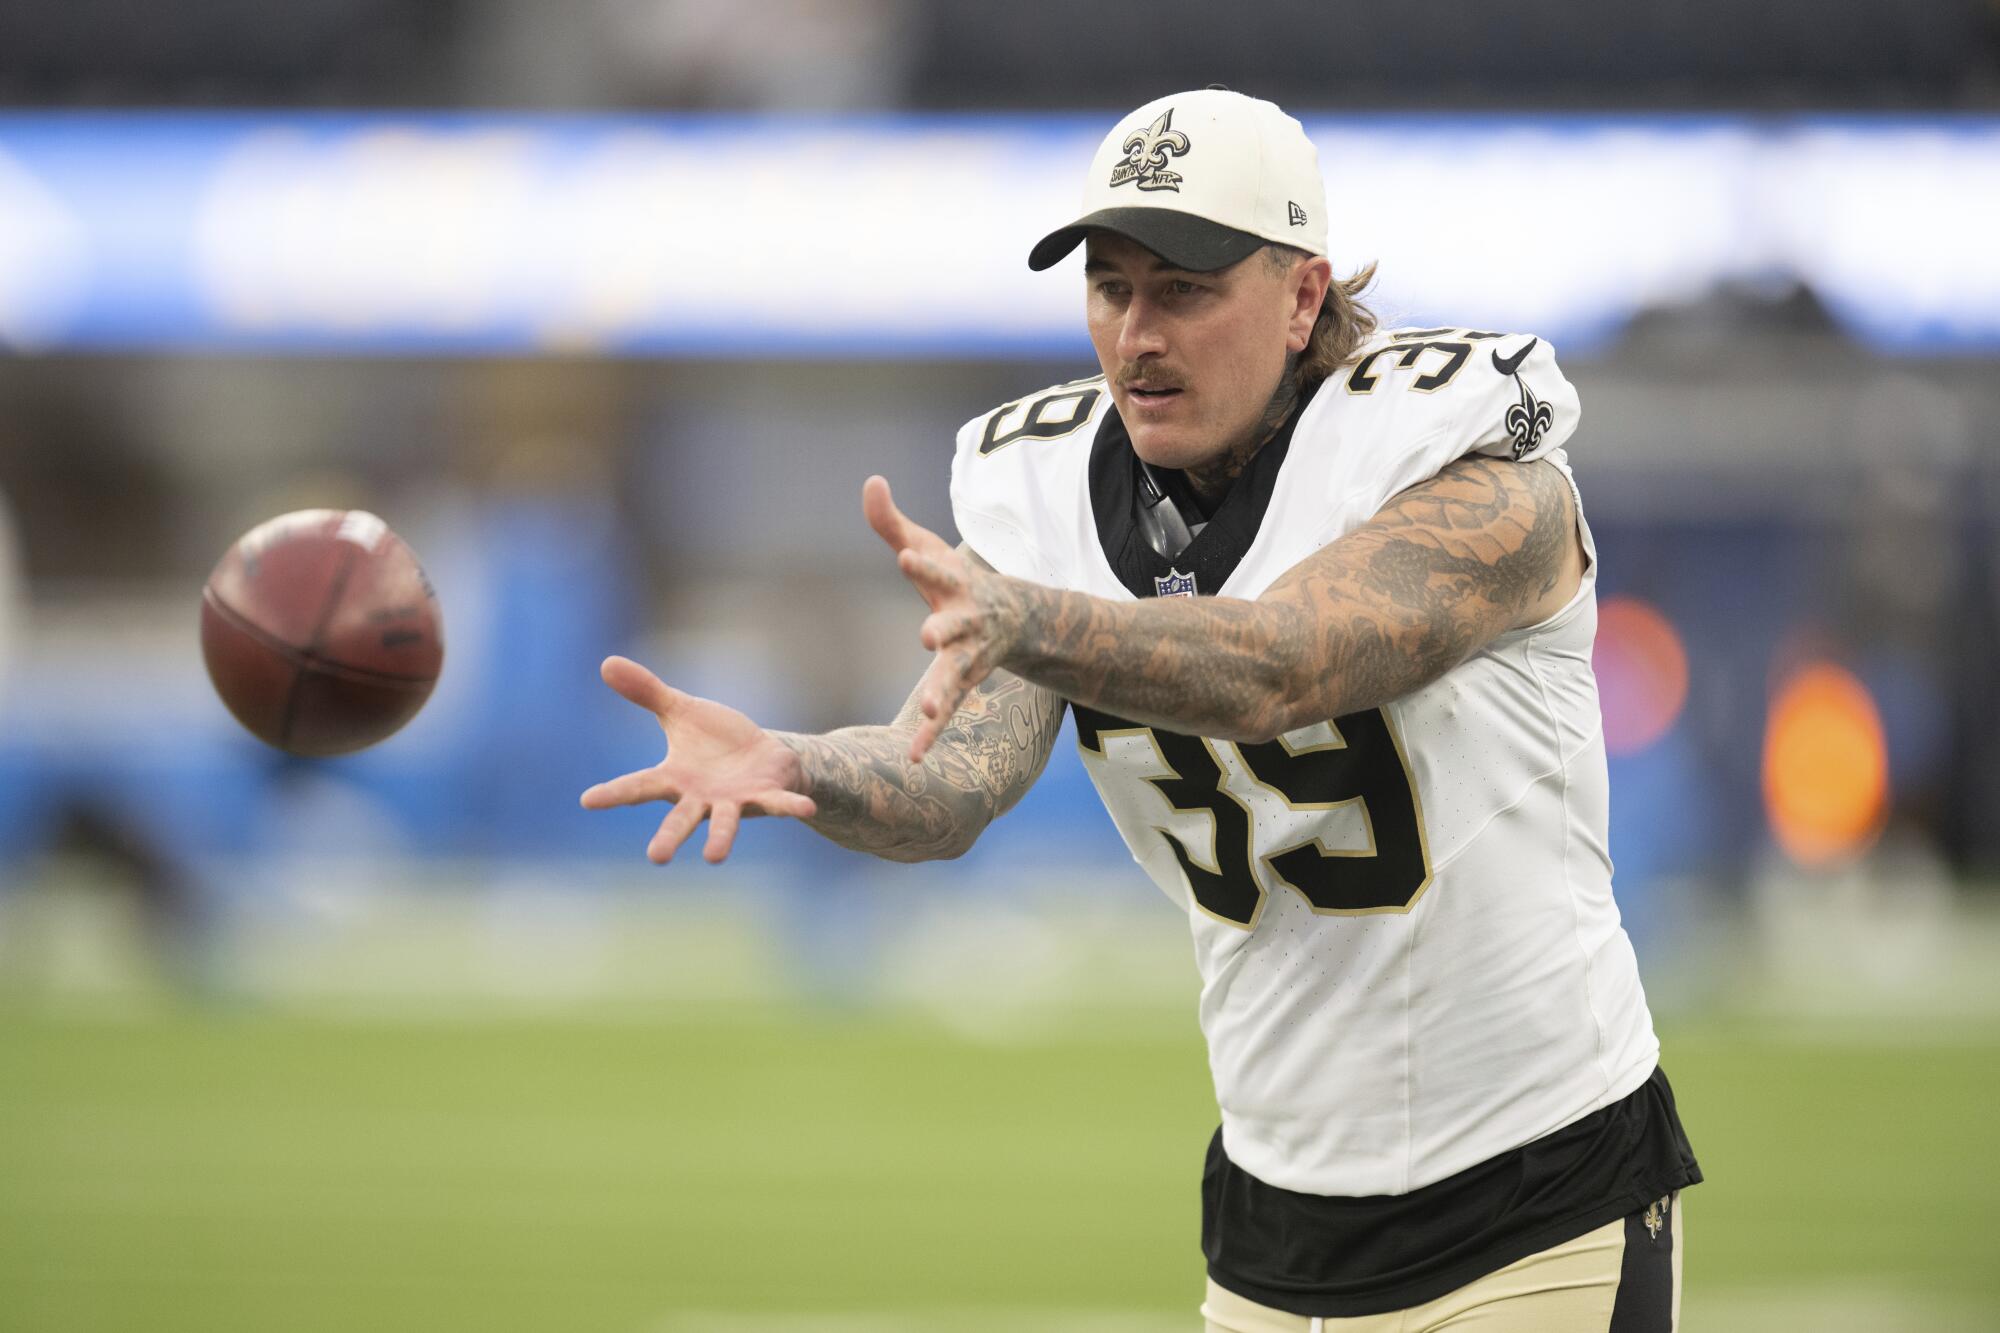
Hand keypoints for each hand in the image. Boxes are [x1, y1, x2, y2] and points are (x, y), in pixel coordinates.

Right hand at [579, 656, 816, 864]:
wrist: (759, 754)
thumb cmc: (715, 739)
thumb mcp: (681, 709)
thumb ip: (647, 693)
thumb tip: (606, 663)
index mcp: (675, 778)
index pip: (639, 786)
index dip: (614, 793)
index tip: (587, 801)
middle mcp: (701, 797)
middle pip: (681, 818)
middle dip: (669, 837)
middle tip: (656, 858)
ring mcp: (734, 801)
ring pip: (725, 822)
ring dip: (721, 838)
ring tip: (713, 857)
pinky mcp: (766, 796)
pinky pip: (779, 803)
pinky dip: (791, 806)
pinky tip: (806, 810)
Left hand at [863, 476, 1014, 762]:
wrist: (1014, 618)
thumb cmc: (955, 578)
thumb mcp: (926, 546)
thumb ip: (891, 521)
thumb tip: (870, 480)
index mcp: (954, 586)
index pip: (936, 571)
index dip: (922, 563)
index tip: (904, 555)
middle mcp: (966, 623)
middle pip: (954, 627)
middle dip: (943, 632)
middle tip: (928, 637)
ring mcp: (967, 658)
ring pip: (955, 677)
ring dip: (942, 693)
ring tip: (928, 710)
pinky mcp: (959, 685)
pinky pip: (944, 713)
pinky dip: (930, 734)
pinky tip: (914, 755)